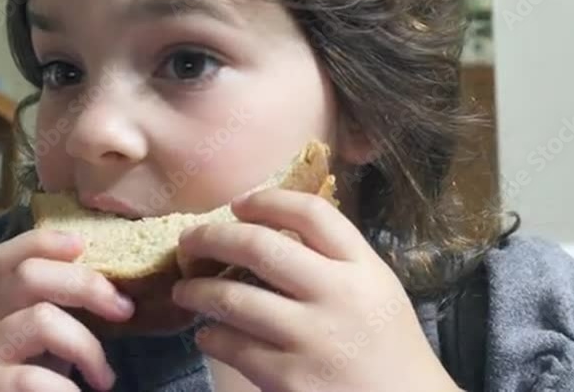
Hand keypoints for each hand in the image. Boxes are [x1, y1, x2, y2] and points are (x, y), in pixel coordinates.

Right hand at [0, 229, 134, 391]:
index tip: (82, 244)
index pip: (7, 258)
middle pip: (29, 275)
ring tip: (104, 377)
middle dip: (86, 284)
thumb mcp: (46, 346)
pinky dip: (67, 389)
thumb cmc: (29, 389)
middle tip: (125, 310)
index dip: (43, 242)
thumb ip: (63, 315)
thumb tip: (120, 291)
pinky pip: (32, 378)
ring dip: (87, 347)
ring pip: (40, 320)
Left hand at [173, 189, 460, 391]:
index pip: (311, 213)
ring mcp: (311, 339)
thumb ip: (335, 259)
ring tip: (185, 290)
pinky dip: (210, 336)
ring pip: (233, 298)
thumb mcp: (377, 290)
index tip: (238, 204)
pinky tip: (208, 334)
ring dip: (197, 290)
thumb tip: (269, 228)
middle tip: (190, 241)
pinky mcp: (288, 380)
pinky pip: (231, 346)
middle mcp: (337, 296)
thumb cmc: (388, 347)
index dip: (266, 200)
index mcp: (362, 268)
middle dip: (212, 237)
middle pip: (260, 246)